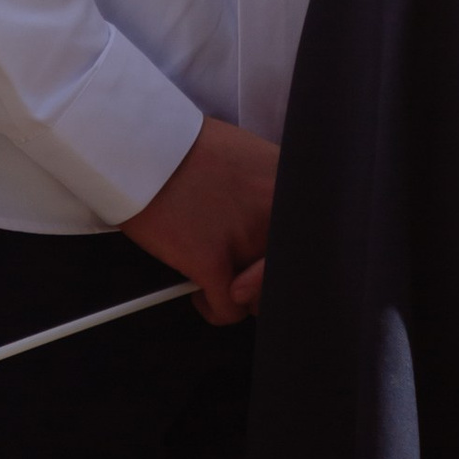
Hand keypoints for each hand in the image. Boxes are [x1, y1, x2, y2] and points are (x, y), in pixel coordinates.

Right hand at [117, 116, 276, 327]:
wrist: (143, 147)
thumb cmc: (187, 150)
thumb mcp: (250, 158)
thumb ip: (271, 192)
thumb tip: (275, 226)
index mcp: (289, 185)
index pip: (315, 240)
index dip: (296, 259)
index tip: (279, 264)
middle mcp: (274, 214)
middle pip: (289, 272)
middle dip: (267, 282)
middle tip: (248, 279)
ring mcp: (245, 240)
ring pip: (261, 298)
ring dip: (242, 298)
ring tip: (223, 284)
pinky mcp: (212, 263)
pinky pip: (227, 310)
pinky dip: (213, 310)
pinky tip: (199, 293)